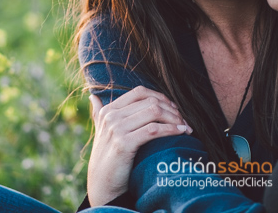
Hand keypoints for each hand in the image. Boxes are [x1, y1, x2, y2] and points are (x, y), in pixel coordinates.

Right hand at [87, 86, 192, 206]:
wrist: (102, 185)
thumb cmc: (107, 158)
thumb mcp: (100, 132)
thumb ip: (98, 114)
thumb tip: (93, 97)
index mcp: (108, 110)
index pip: (140, 93)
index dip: (160, 97)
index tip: (173, 107)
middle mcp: (111, 116)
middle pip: (150, 102)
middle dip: (171, 109)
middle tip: (183, 119)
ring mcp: (116, 129)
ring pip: (154, 112)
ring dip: (174, 118)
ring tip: (185, 126)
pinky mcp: (124, 143)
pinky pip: (154, 130)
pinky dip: (171, 129)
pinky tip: (181, 132)